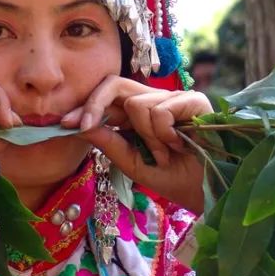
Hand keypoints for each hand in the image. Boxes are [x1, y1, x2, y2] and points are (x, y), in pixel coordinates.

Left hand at [63, 76, 211, 212]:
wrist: (209, 190)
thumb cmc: (176, 179)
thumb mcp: (134, 164)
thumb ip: (110, 144)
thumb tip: (82, 126)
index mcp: (139, 115)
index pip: (107, 97)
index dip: (85, 107)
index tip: (64, 123)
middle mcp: (155, 101)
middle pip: (115, 84)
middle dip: (95, 105)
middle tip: (85, 127)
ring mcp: (174, 98)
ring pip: (137, 105)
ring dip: (146, 137)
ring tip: (165, 153)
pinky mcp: (192, 100)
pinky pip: (159, 111)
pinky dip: (164, 135)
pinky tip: (180, 145)